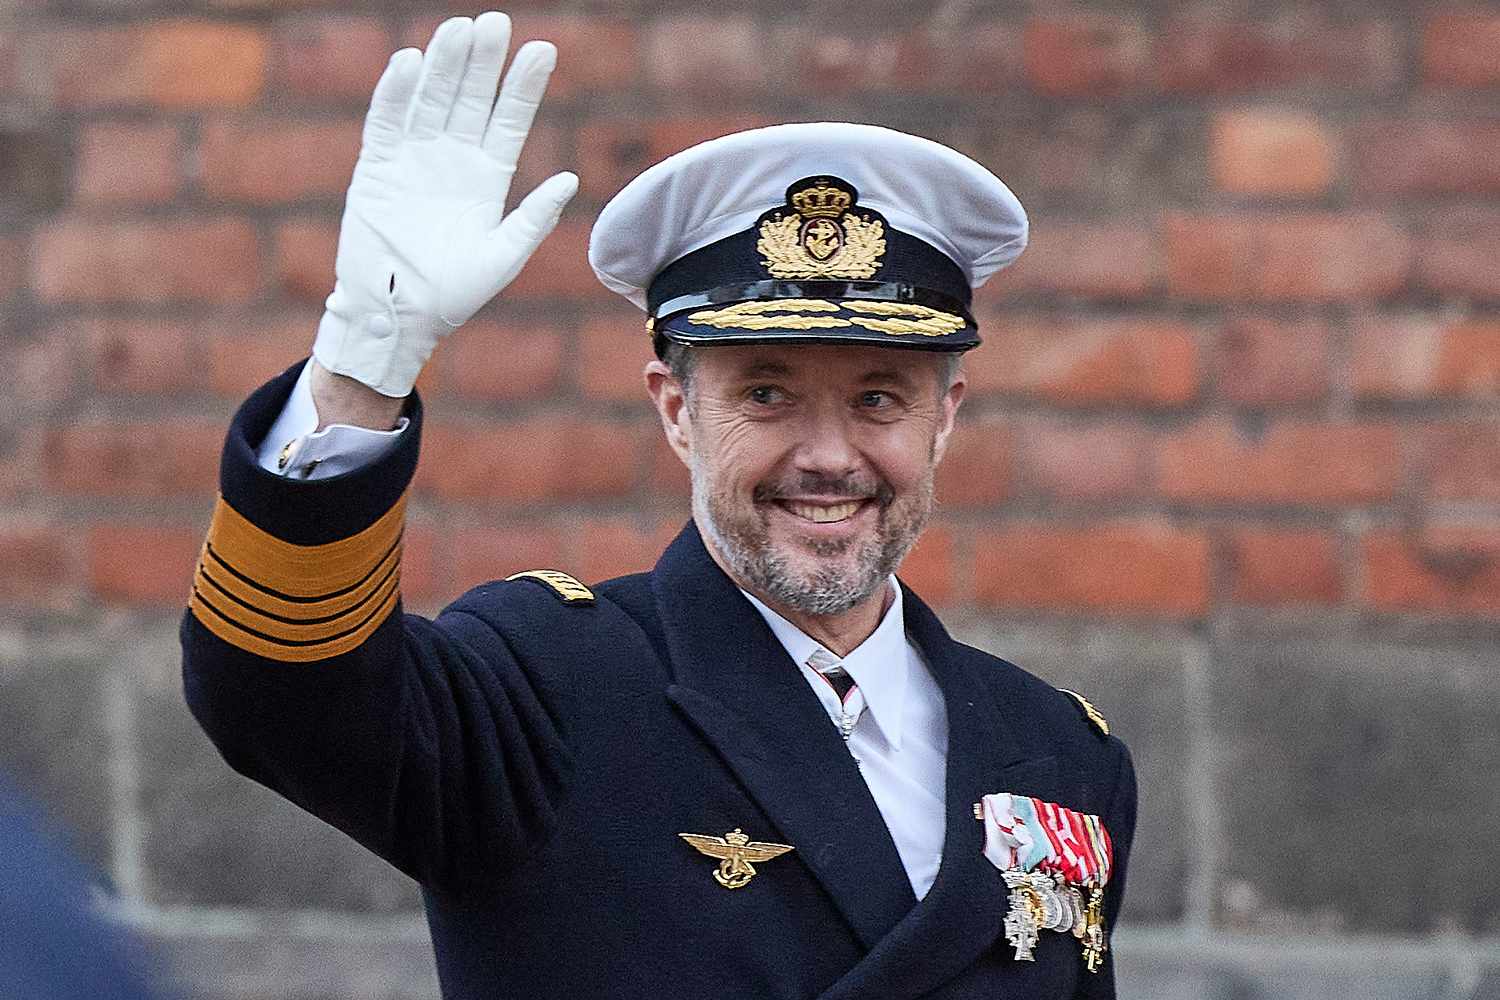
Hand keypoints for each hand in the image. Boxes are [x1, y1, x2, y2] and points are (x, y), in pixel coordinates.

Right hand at [312, 12, 577, 397]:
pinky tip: (410, 62)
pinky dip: (396, 94)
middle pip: (470, 99)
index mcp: (486, 177)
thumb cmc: (454, 294)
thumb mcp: (503, 257)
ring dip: (443, 66)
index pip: (508, 120)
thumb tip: (571, 179)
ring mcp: (413, 159)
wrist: (398, 316)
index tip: (543, 50)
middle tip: (497, 22)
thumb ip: (533, 218)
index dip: (523, 86)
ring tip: (460, 29)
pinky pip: (386, 122)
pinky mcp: (376, 168)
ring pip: (430, 100)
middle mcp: (451, 159)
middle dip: (483, 62)